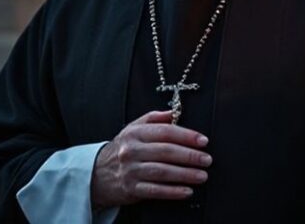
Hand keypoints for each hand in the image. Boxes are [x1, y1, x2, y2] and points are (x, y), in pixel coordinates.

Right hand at [91, 110, 210, 209]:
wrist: (97, 173)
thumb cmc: (122, 148)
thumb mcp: (133, 129)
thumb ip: (154, 118)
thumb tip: (174, 112)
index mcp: (135, 133)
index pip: (165, 132)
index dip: (186, 136)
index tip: (203, 141)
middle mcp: (131, 150)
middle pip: (165, 152)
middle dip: (190, 156)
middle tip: (207, 160)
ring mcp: (131, 170)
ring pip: (162, 172)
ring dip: (185, 174)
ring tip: (202, 176)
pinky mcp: (131, 188)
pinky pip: (155, 190)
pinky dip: (173, 191)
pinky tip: (187, 191)